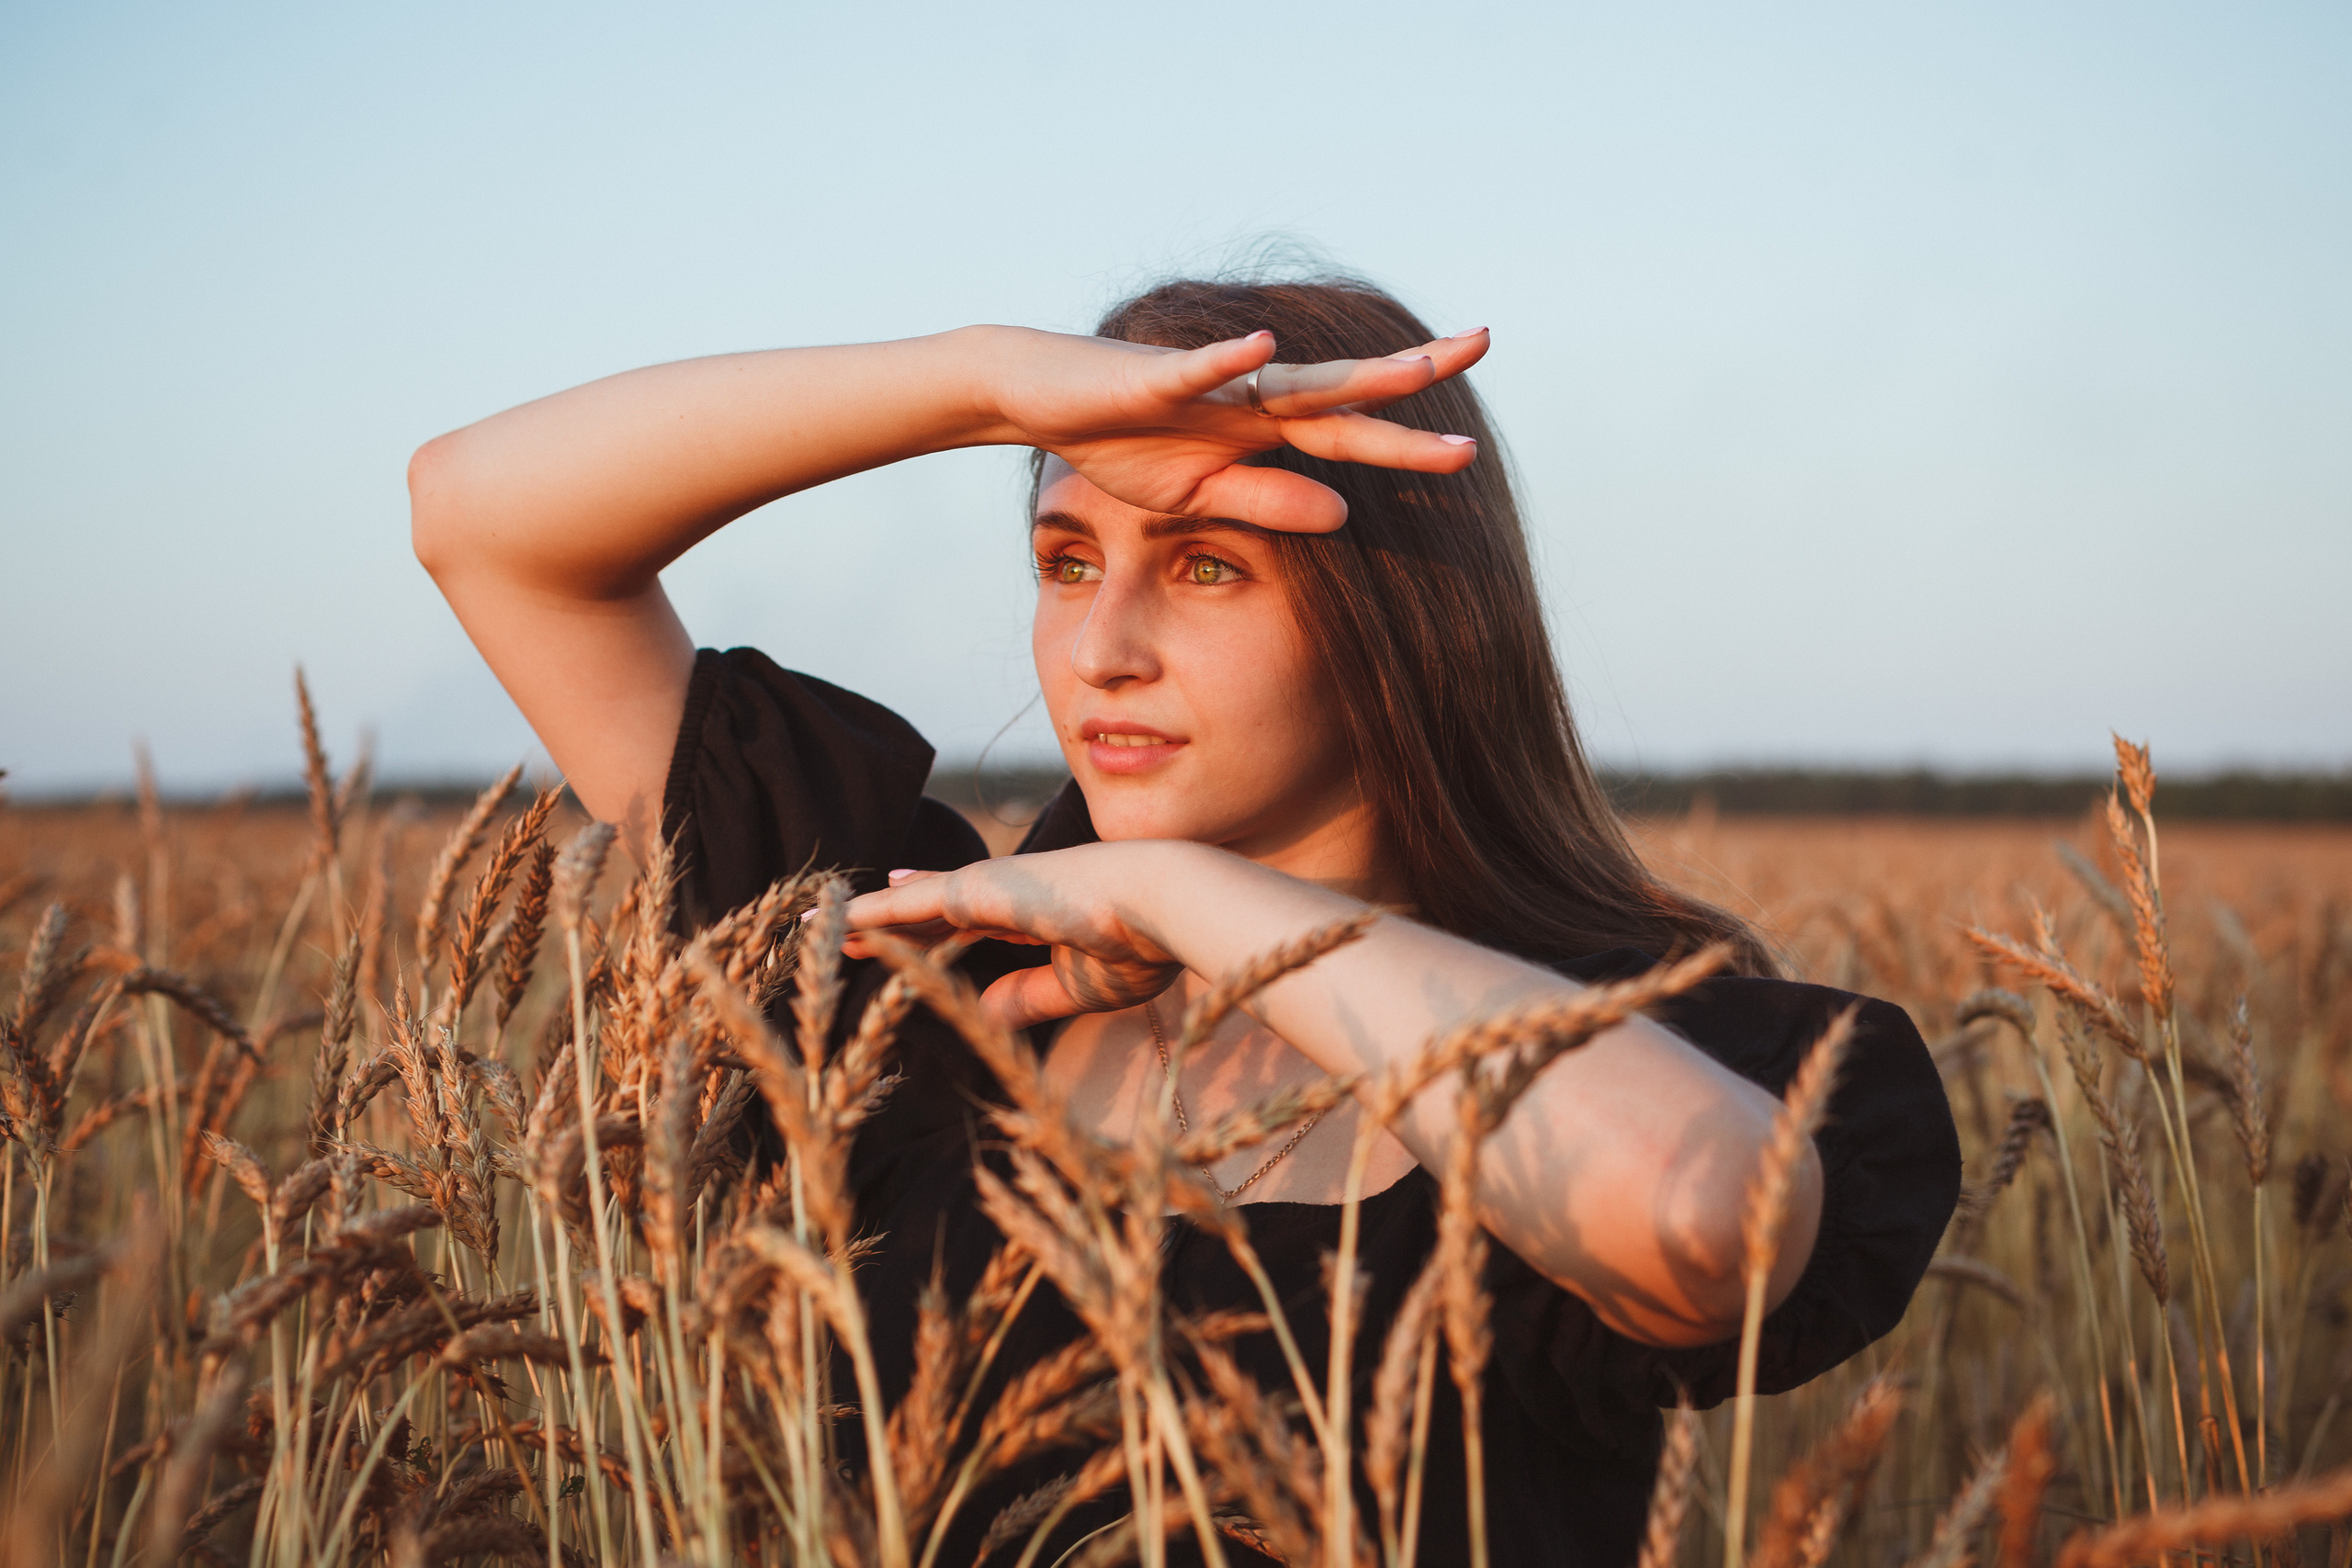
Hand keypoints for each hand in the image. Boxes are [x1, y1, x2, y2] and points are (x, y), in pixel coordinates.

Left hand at [840, 845, 1189, 1029]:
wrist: (1160, 906)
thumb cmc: (1138, 945)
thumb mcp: (1074, 987)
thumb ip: (1026, 997)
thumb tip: (982, 1011)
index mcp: (1029, 915)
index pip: (964, 924)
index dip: (927, 931)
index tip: (897, 935)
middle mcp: (1000, 895)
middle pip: (923, 912)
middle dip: (881, 922)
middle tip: (834, 932)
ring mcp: (984, 888)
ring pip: (904, 906)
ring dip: (857, 917)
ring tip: (810, 926)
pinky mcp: (971, 891)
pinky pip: (903, 907)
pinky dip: (865, 915)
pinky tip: (832, 924)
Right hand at [982, 325, 1490, 532]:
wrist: (1040, 399)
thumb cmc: (1123, 442)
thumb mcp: (1203, 494)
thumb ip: (1270, 500)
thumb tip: (1345, 513)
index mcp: (1264, 431)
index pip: (1352, 433)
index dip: (1409, 441)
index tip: (1472, 448)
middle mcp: (1249, 398)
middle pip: (1344, 392)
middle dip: (1413, 374)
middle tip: (1486, 342)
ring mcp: (1207, 384)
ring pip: (1291, 377)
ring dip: (1353, 375)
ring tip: (1414, 368)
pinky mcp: (1152, 378)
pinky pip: (1196, 369)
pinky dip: (1226, 360)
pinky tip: (1264, 345)